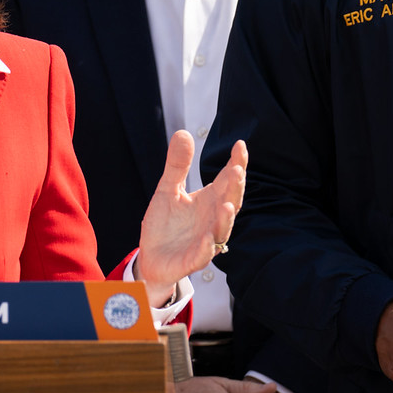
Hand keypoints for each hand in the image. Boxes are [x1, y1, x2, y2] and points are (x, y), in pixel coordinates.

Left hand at [134, 134, 245, 306]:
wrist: (152, 257)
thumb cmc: (166, 224)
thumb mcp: (168, 189)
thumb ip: (177, 165)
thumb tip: (183, 133)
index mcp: (209, 201)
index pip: (227, 180)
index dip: (236, 163)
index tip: (240, 145)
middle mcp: (212, 220)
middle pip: (231, 202)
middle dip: (235, 188)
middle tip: (237, 170)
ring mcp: (205, 241)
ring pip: (222, 230)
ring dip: (226, 219)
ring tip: (228, 205)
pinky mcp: (192, 260)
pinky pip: (203, 255)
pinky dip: (207, 248)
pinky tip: (208, 239)